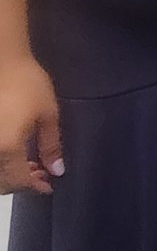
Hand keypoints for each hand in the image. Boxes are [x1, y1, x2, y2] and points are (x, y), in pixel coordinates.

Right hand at [0, 55, 62, 194]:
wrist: (2, 63)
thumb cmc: (28, 85)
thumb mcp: (47, 114)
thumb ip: (51, 145)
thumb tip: (56, 171)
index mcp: (7, 149)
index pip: (19, 181)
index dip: (34, 187)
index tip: (49, 186)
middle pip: (2, 183)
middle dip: (21, 183)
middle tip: (42, 174)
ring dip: (10, 175)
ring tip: (30, 165)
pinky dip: (2, 164)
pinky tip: (15, 155)